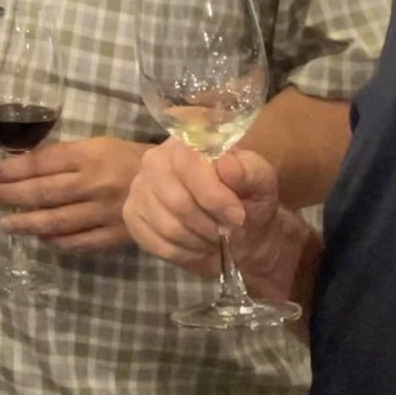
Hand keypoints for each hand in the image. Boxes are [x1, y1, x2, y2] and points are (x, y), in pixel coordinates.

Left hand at [0, 136, 150, 253]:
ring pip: (56, 221)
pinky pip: (77, 242)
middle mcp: (93, 184)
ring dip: (26, 223)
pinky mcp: (113, 235)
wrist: (170, 183)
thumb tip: (25, 167)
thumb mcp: (97, 145)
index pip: (42, 163)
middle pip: (44, 193)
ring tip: (7, 224)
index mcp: (89, 156)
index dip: (15, 170)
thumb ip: (65, 156)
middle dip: (13, 195)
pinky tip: (41, 238)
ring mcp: (103, 212)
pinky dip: (55, 242)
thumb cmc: (127, 158)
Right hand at [122, 139, 284, 277]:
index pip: (187, 163)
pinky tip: (195, 245)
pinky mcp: (132, 215)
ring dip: (198, 240)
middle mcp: (155, 159)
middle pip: (176, 200)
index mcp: (187, 142)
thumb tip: (226, 165)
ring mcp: (139, 188)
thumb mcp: (262, 183)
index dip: (213, 195)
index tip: (237, 216)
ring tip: (212, 237)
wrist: (240, 232)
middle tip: (226, 231)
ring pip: (167, 226)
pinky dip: (183, 252)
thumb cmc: (250, 201)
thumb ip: (250, 171)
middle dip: (208, 224)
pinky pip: (156, 243)